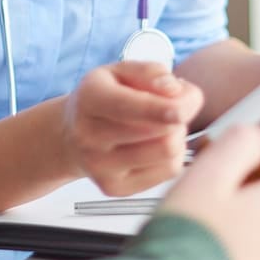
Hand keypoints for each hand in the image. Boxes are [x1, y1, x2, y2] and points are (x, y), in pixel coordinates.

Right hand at [60, 62, 203, 195]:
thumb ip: (150, 72)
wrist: (70, 135)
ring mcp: (100, 166)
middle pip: (160, 134)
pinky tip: (157, 145)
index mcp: (90, 98)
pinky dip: (173, 156)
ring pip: (168, 155)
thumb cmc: (103, 98)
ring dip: (177, 137)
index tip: (189, 104)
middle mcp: (89, 135)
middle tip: (173, 108)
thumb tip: (175, 91)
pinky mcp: (115, 187)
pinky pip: (168, 172)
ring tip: (163, 127)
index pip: (132, 107)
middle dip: (179, 117)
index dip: (167, 108)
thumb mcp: (120, 72)